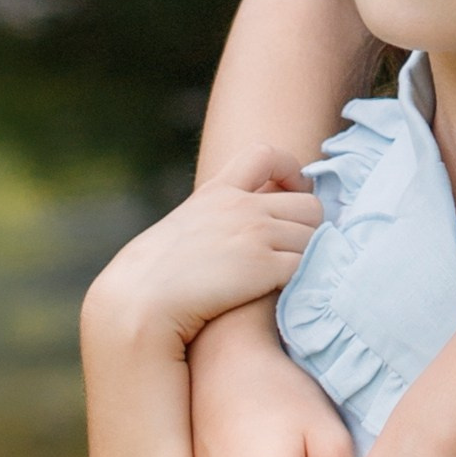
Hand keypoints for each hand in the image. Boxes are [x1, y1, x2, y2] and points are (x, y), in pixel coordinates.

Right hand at [83, 147, 320, 354]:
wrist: (140, 302)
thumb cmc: (152, 277)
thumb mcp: (182, 230)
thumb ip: (211, 222)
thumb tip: (228, 240)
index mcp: (217, 192)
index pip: (265, 155)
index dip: (290, 169)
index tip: (292, 191)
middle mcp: (242, 207)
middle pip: (309, 205)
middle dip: (308, 228)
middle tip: (295, 252)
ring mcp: (256, 235)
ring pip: (315, 237)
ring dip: (309, 258)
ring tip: (287, 278)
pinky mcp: (265, 267)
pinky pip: (308, 266)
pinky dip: (305, 279)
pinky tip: (287, 293)